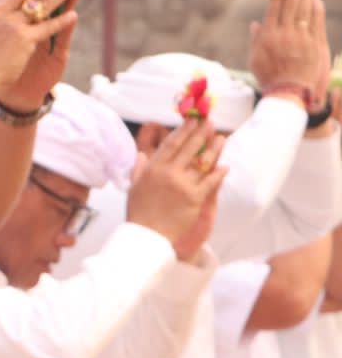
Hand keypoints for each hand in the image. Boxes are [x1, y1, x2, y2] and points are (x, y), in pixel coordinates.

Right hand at [126, 118, 227, 255]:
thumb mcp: (133, 188)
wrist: (147, 236)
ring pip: (202, 162)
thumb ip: (138, 169)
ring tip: (221, 139)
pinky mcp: (194, 198)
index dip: (183, 130)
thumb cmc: (138, 213)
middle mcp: (168, 174)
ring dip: (214, 149)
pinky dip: (218, 173)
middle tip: (209, 123)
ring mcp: (182, 185)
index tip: (191, 121)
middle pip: (189, 148)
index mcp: (152, 169)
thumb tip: (141, 155)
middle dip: (200, 133)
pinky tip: (224, 167)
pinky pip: (210, 182)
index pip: (171, 144)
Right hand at [250, 0, 328, 97]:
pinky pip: (316, 23)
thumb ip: (255, 40)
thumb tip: (255, 24)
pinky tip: (316, 1)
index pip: (274, 10)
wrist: (288, 92)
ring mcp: (301, 39)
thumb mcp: (254, 60)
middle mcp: (284, 34)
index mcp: (268, 37)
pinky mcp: (315, 44)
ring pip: (304, 11)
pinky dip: (317, 11)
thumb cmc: (268, 77)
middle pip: (290, 6)